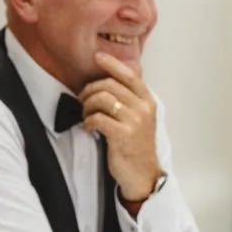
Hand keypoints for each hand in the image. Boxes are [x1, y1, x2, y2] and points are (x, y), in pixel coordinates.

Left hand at [78, 53, 163, 203]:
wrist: (143, 174)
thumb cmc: (136, 145)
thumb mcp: (139, 118)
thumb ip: (129, 100)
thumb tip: (105, 82)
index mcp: (148, 101)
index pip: (129, 75)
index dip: (112, 63)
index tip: (97, 57)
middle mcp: (143, 108)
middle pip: (109, 85)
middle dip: (90, 90)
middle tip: (83, 101)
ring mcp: (134, 121)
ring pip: (102, 99)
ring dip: (87, 106)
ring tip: (86, 115)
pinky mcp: (122, 134)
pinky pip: (97, 118)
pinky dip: (88, 122)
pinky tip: (89, 128)